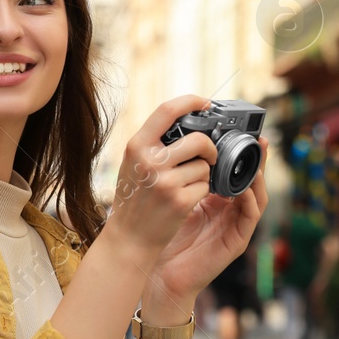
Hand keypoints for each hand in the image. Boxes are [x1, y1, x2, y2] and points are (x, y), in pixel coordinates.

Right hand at [102, 95, 222, 261]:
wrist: (129, 237)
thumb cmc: (134, 197)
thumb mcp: (133, 163)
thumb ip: (154, 142)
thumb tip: (190, 119)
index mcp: (137, 146)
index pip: (167, 110)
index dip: (191, 101)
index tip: (205, 103)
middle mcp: (150, 161)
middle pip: (198, 139)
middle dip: (209, 148)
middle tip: (208, 156)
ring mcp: (165, 181)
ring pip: (205, 165)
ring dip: (203, 174)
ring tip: (185, 185)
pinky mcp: (180, 200)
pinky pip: (206, 185)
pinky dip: (201, 192)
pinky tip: (185, 199)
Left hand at [145, 136, 268, 306]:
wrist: (158, 273)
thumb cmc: (160, 236)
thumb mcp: (170, 200)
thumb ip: (177, 178)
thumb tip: (172, 146)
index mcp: (213, 199)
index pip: (231, 171)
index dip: (237, 152)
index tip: (234, 131)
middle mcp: (228, 210)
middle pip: (249, 180)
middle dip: (255, 158)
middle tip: (256, 138)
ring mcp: (234, 225)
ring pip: (257, 195)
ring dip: (258, 176)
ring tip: (255, 158)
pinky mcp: (237, 240)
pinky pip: (251, 215)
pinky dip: (250, 199)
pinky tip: (243, 187)